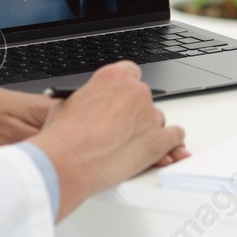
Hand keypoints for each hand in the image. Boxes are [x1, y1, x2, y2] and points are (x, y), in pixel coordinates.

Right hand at [29, 61, 188, 220]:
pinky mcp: (157, 141)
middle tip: (120, 127)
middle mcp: (135, 91)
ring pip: (157, 118)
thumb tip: (90, 104)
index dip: (126, 89)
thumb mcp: (68, 103)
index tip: (123, 98)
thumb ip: (88, 98)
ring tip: (128, 145)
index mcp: (113, 76)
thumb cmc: (63, 137)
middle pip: (144, 97)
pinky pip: (174, 136)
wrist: (66, 163)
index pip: (131, 73)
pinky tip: (163, 147)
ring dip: (147, 129)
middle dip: (134, 112)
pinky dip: (170, 142)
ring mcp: (148, 115)